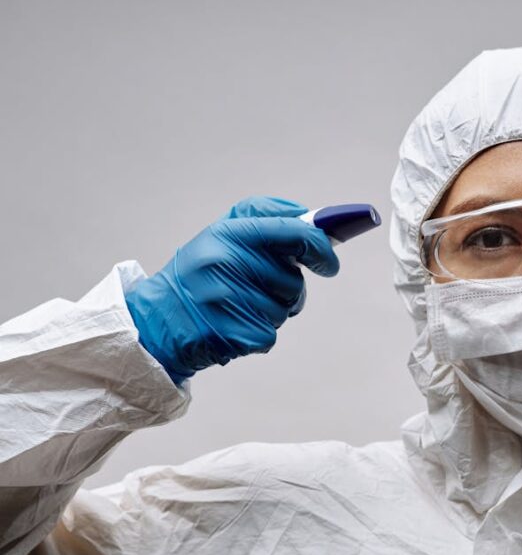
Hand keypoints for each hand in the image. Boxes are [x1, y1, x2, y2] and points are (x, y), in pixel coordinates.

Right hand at [124, 196, 339, 384]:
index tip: (329, 261)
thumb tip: (313, 220)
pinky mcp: (236, 334)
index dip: (320, 247)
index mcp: (228, 234)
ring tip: (238, 304)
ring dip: (272, 310)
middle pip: (293, 279)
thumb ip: (266, 219)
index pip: (293, 233)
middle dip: (286, 286)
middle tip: (259, 287)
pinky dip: (258, 332)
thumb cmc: (197, 275)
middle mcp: (229, 264)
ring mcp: (232, 301)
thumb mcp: (221, 234)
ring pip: (285, 309)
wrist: (158, 320)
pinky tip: (233, 324)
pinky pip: (271, 333)